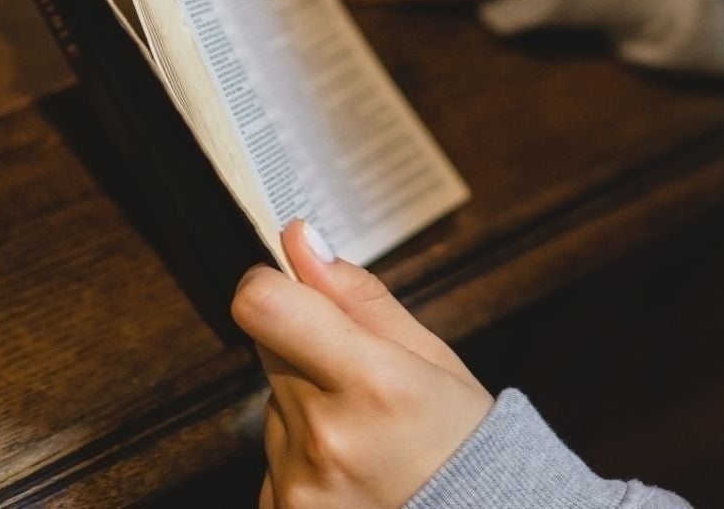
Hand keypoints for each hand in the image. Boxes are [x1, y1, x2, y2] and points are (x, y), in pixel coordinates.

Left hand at [233, 221, 494, 508]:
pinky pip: (272, 458)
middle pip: (269, 352)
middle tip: (360, 384)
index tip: (289, 290)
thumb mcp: (432, 359)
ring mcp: (299, 485)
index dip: (268, 286)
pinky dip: (302, 456)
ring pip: (271, 408)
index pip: (264, 307)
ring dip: (305, 409)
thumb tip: (298, 240)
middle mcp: (326, 437)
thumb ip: (357, 299)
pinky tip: (349, 469)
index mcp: (373, 384)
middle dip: (304, 352)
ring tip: (364, 438)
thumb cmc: (459, 442)